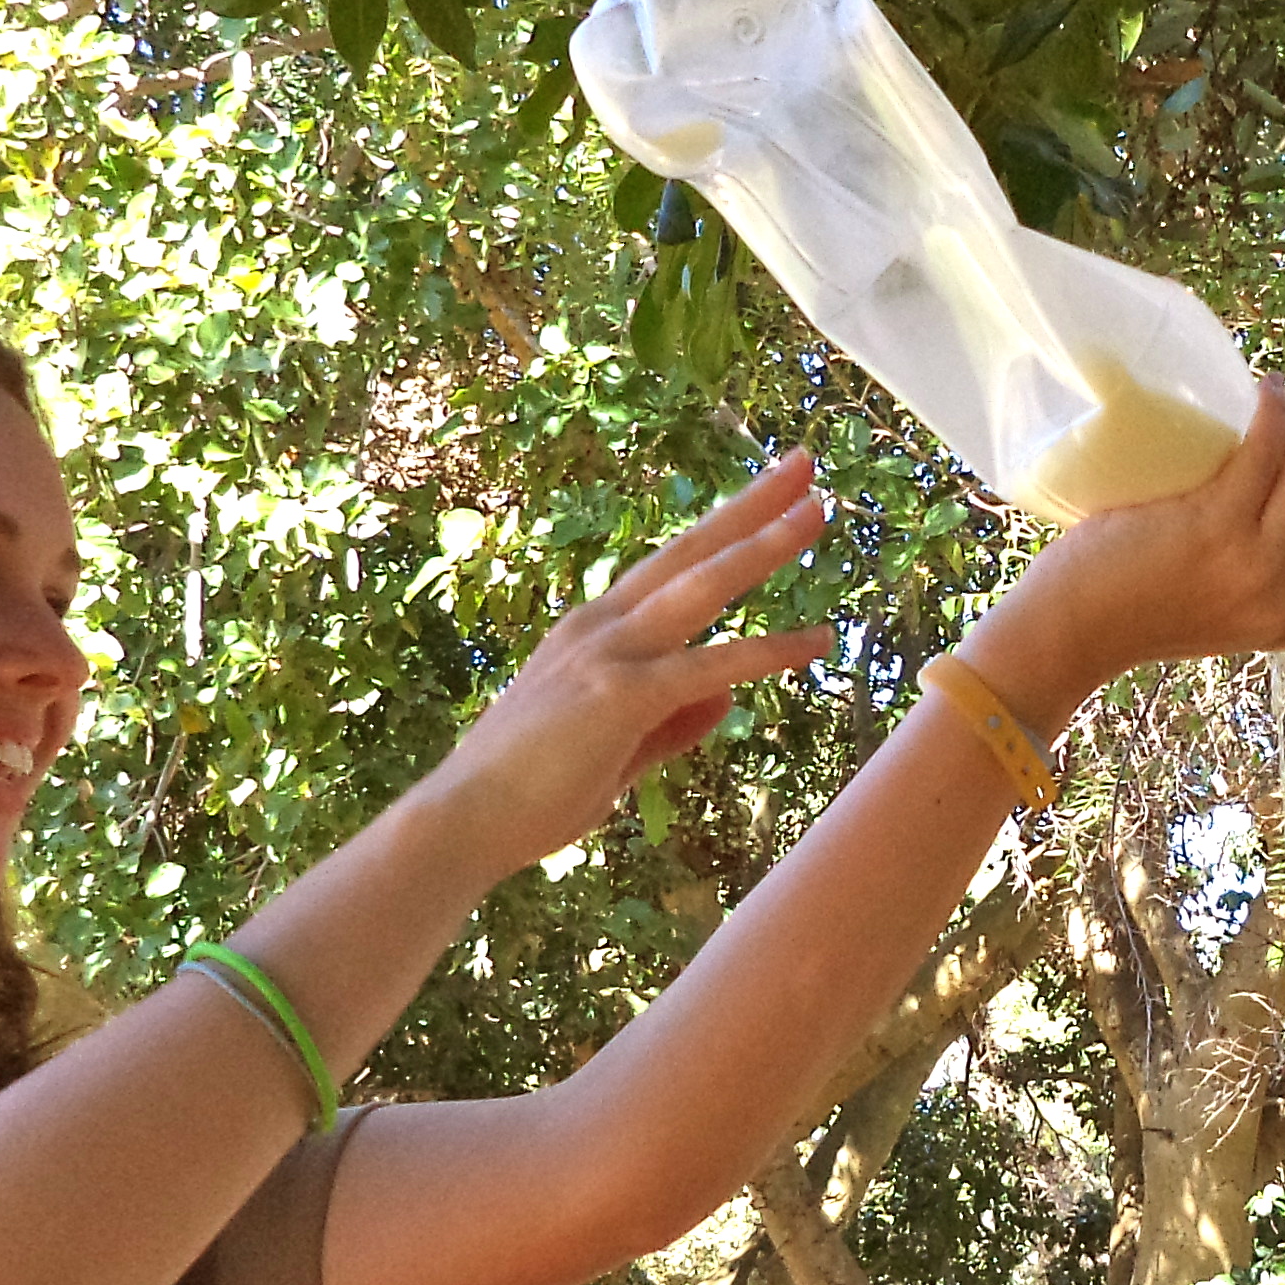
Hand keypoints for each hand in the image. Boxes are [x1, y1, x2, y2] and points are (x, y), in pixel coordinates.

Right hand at [416, 455, 834, 870]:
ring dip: (762, 545)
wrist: (465, 821)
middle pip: (689, 550)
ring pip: (702, 585)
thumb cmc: (530, 793)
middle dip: (749, 505)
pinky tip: (818, 642)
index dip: (722, 529)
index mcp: (593, 630)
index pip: (669, 565)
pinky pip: (711, 664)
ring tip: (819, 510)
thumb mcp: (616, 749)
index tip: (768, 495)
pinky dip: (768, 650)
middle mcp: (600, 625)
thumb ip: (673, 721)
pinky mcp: (620, 694)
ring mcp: (608, 654)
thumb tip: (727, 694)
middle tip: (803, 463)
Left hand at [975, 382, 1284, 720]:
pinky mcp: (1216, 524)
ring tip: (1275, 398)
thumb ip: (1247, 580)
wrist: (1069, 631)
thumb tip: (1265, 517)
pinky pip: (1264, 452)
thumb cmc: (1125, 610)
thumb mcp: (1213, 611)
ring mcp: (1252, 561)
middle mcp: (1281, 594)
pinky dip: (1272, 414)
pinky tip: (1264, 394)